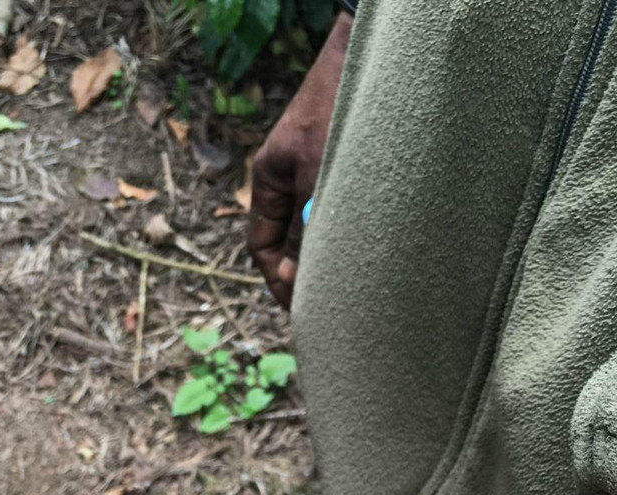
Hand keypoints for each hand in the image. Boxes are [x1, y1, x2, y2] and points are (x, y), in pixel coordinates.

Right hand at [250, 12, 351, 305]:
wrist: (369, 50)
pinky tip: (369, 249)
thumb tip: (298, 275)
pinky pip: (340, 211)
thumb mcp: (319, 172)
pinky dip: (350, 232)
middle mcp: (289, 177)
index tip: (300, 307)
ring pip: (318, 228)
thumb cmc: (339, 103)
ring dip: (331, 254)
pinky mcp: (345, 166)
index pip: (261, 245)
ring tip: (351, 284)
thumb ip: (306, 225)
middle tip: (327, 308)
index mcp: (270, 178)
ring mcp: (316, 171)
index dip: (278, 280)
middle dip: (305, 274)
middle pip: (289, 240)